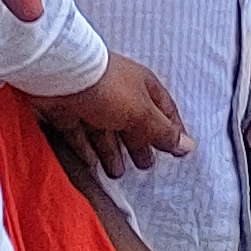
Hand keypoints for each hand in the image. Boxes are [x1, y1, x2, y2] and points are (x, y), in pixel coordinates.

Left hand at [44, 54, 190, 178]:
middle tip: (145, 167)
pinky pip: (80, 135)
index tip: (178, 154)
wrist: (62, 77)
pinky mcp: (68, 113)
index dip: (172, 132)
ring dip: (113, 153)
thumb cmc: (109, 91)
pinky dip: (87, 150)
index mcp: (142, 87)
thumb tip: (189, 147)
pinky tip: (92, 166)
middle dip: (140, 145)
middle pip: (134, 123)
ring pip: (106, 132)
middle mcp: (119, 94)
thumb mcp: (142, 113)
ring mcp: (92, 104)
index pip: (164, 111)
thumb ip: (163, 132)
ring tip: (117, 173)